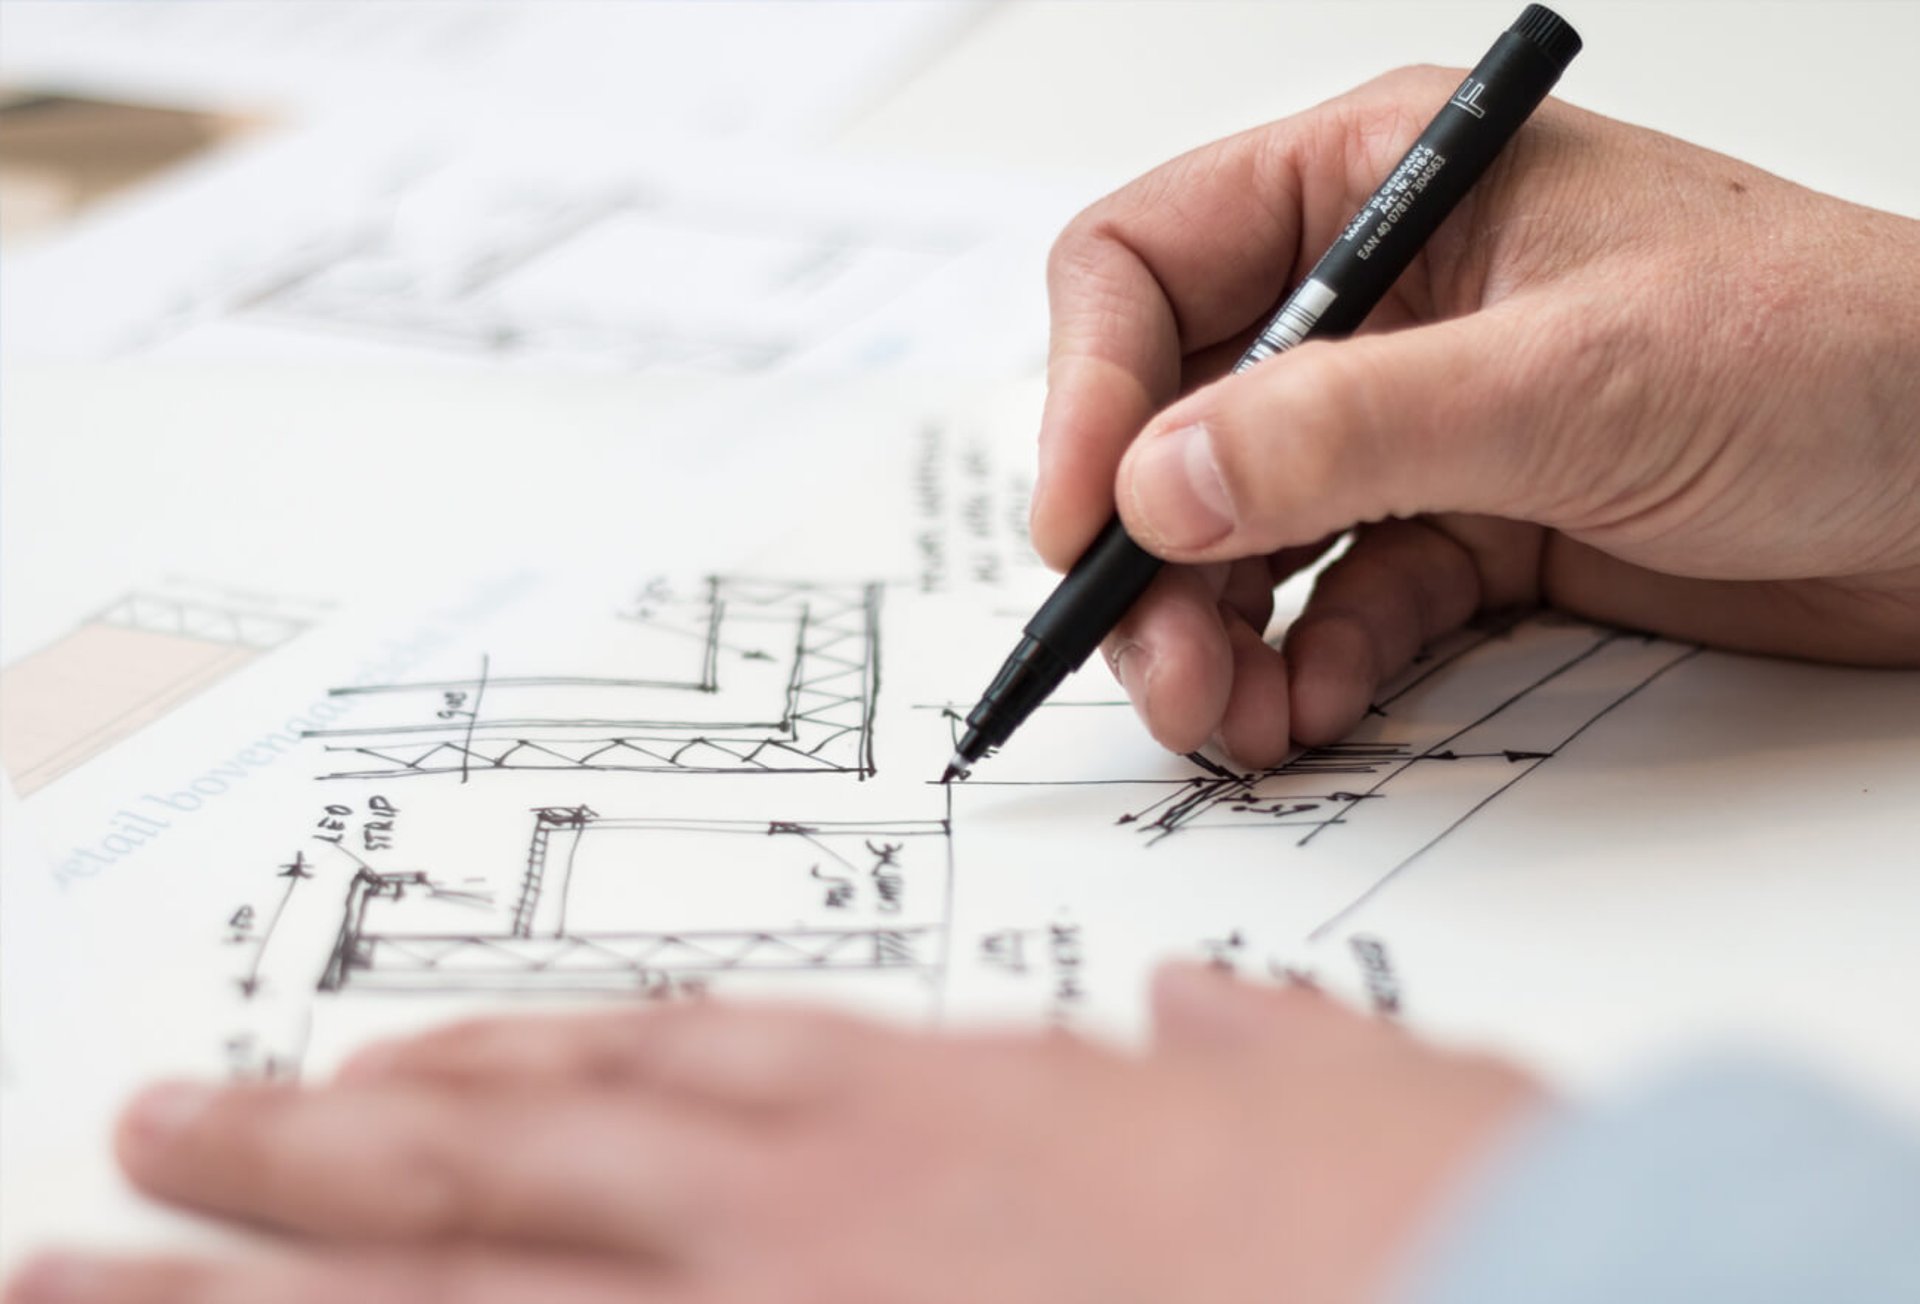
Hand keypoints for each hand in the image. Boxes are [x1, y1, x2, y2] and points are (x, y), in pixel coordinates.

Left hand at [6, 968, 1540, 1303]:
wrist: (1509, 1297)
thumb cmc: (1436, 1234)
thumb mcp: (1339, 1109)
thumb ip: (1237, 1057)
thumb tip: (1205, 1023)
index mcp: (946, 1111)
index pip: (670, 1069)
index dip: (506, 1071)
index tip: (382, 1078)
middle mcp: (831, 1215)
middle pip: (508, 1170)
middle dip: (299, 1162)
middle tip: (141, 1144)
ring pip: (467, 1299)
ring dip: (261, 1294)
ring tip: (85, 1283)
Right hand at [1032, 66, 1919, 765]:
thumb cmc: (1838, 353)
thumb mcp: (1574, 378)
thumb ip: (1347, 429)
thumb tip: (1156, 483)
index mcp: (1385, 186)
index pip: (1152, 267)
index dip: (1089, 394)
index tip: (1082, 523)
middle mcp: (1381, 302)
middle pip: (1178, 421)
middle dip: (1150, 554)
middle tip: (1156, 663)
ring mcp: (1419, 424)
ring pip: (1244, 531)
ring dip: (1212, 630)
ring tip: (1225, 713)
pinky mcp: (1467, 531)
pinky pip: (1336, 602)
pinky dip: (1307, 664)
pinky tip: (1314, 707)